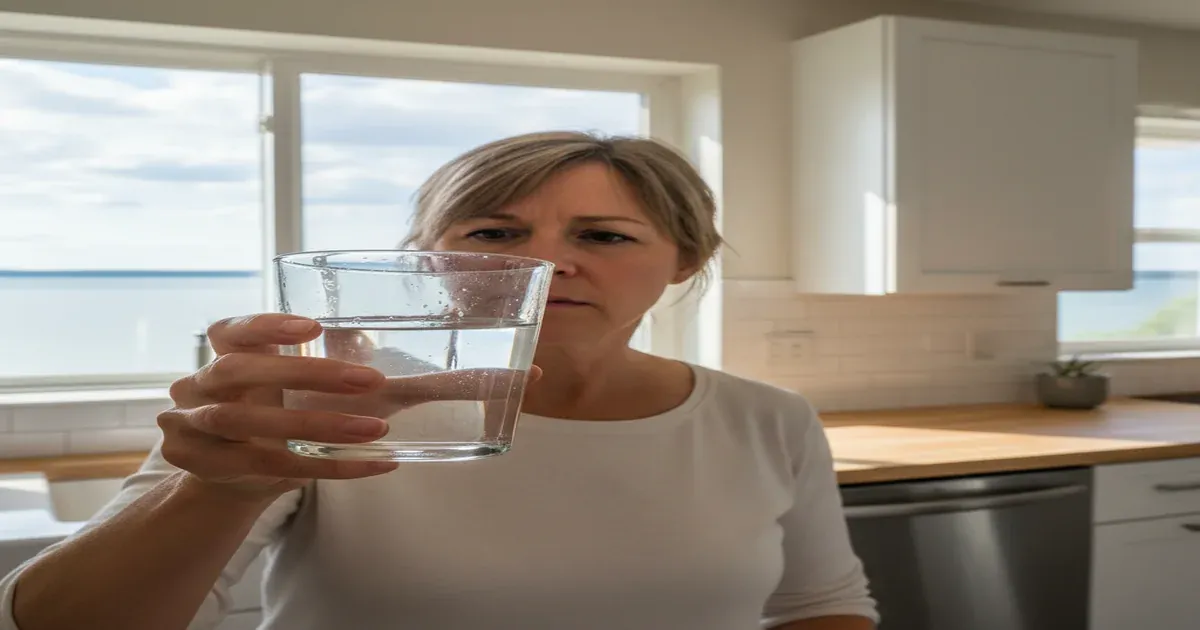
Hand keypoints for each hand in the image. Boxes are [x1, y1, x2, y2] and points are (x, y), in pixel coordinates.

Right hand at [158, 314, 533, 498]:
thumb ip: (393, 359)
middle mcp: (215, 386)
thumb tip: (519, 366)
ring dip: (324, 428)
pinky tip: (383, 465)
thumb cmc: (301, 401)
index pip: (234, 328)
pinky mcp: (233, 470)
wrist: (236, 462)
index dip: (268, 326)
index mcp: (233, 349)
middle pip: (247, 375)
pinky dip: (337, 468)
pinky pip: (284, 471)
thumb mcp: (331, 373)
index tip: (312, 326)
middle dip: (314, 378)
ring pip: (263, 430)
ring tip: (379, 432)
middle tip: (374, 383)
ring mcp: (215, 431)